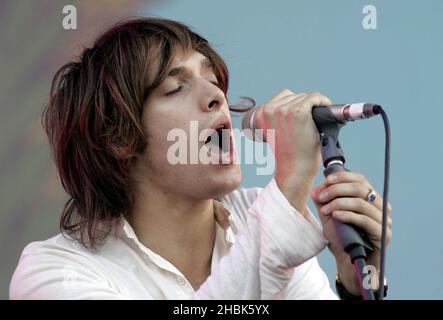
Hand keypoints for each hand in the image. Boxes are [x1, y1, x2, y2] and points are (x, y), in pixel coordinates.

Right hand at [255, 89, 331, 214]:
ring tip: (312, 121)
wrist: (294, 168)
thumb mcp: (273, 132)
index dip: (292, 106)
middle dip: (301, 107)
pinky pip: (314, 97)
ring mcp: (285, 110)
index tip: (298, 117)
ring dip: (311, 106)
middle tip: (305, 123)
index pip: (281, 98)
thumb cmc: (287, 154)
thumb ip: (276, 117)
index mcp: (260, 114)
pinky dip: (322, 101)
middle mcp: (270, 109)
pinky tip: (324, 107)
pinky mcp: (299, 112)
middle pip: (293, 96)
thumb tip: (293, 102)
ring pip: (304, 97)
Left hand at [311, 171, 392, 294]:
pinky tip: (336, 216)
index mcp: (370, 199)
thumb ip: (324, 202)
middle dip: (337, 190)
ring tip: (325, 210)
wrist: (347, 262)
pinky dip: (348, 215)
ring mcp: (384, 220)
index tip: (326, 181)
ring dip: (339, 203)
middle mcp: (381, 207)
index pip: (360, 179)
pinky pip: (365, 220)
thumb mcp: (329, 216)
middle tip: (322, 197)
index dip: (343, 177)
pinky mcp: (383, 234)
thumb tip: (316, 189)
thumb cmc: (341, 238)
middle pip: (361, 188)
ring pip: (362, 203)